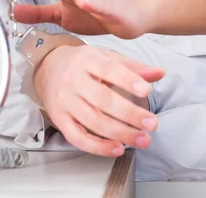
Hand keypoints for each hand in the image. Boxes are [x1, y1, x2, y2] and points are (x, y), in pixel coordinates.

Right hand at [34, 43, 163, 156]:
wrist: (46, 67)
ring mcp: (64, 101)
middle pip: (102, 99)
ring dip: (120, 133)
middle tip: (151, 123)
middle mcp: (73, 80)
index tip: (145, 91)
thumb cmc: (79, 63)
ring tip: (141, 139)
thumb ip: (132, 67)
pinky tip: (116, 148)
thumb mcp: (105, 56)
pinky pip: (77, 137)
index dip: (127, 80)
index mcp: (86, 59)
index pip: (108, 69)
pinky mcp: (59, 119)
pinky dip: (98, 147)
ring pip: (92, 121)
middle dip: (129, 114)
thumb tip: (159, 73)